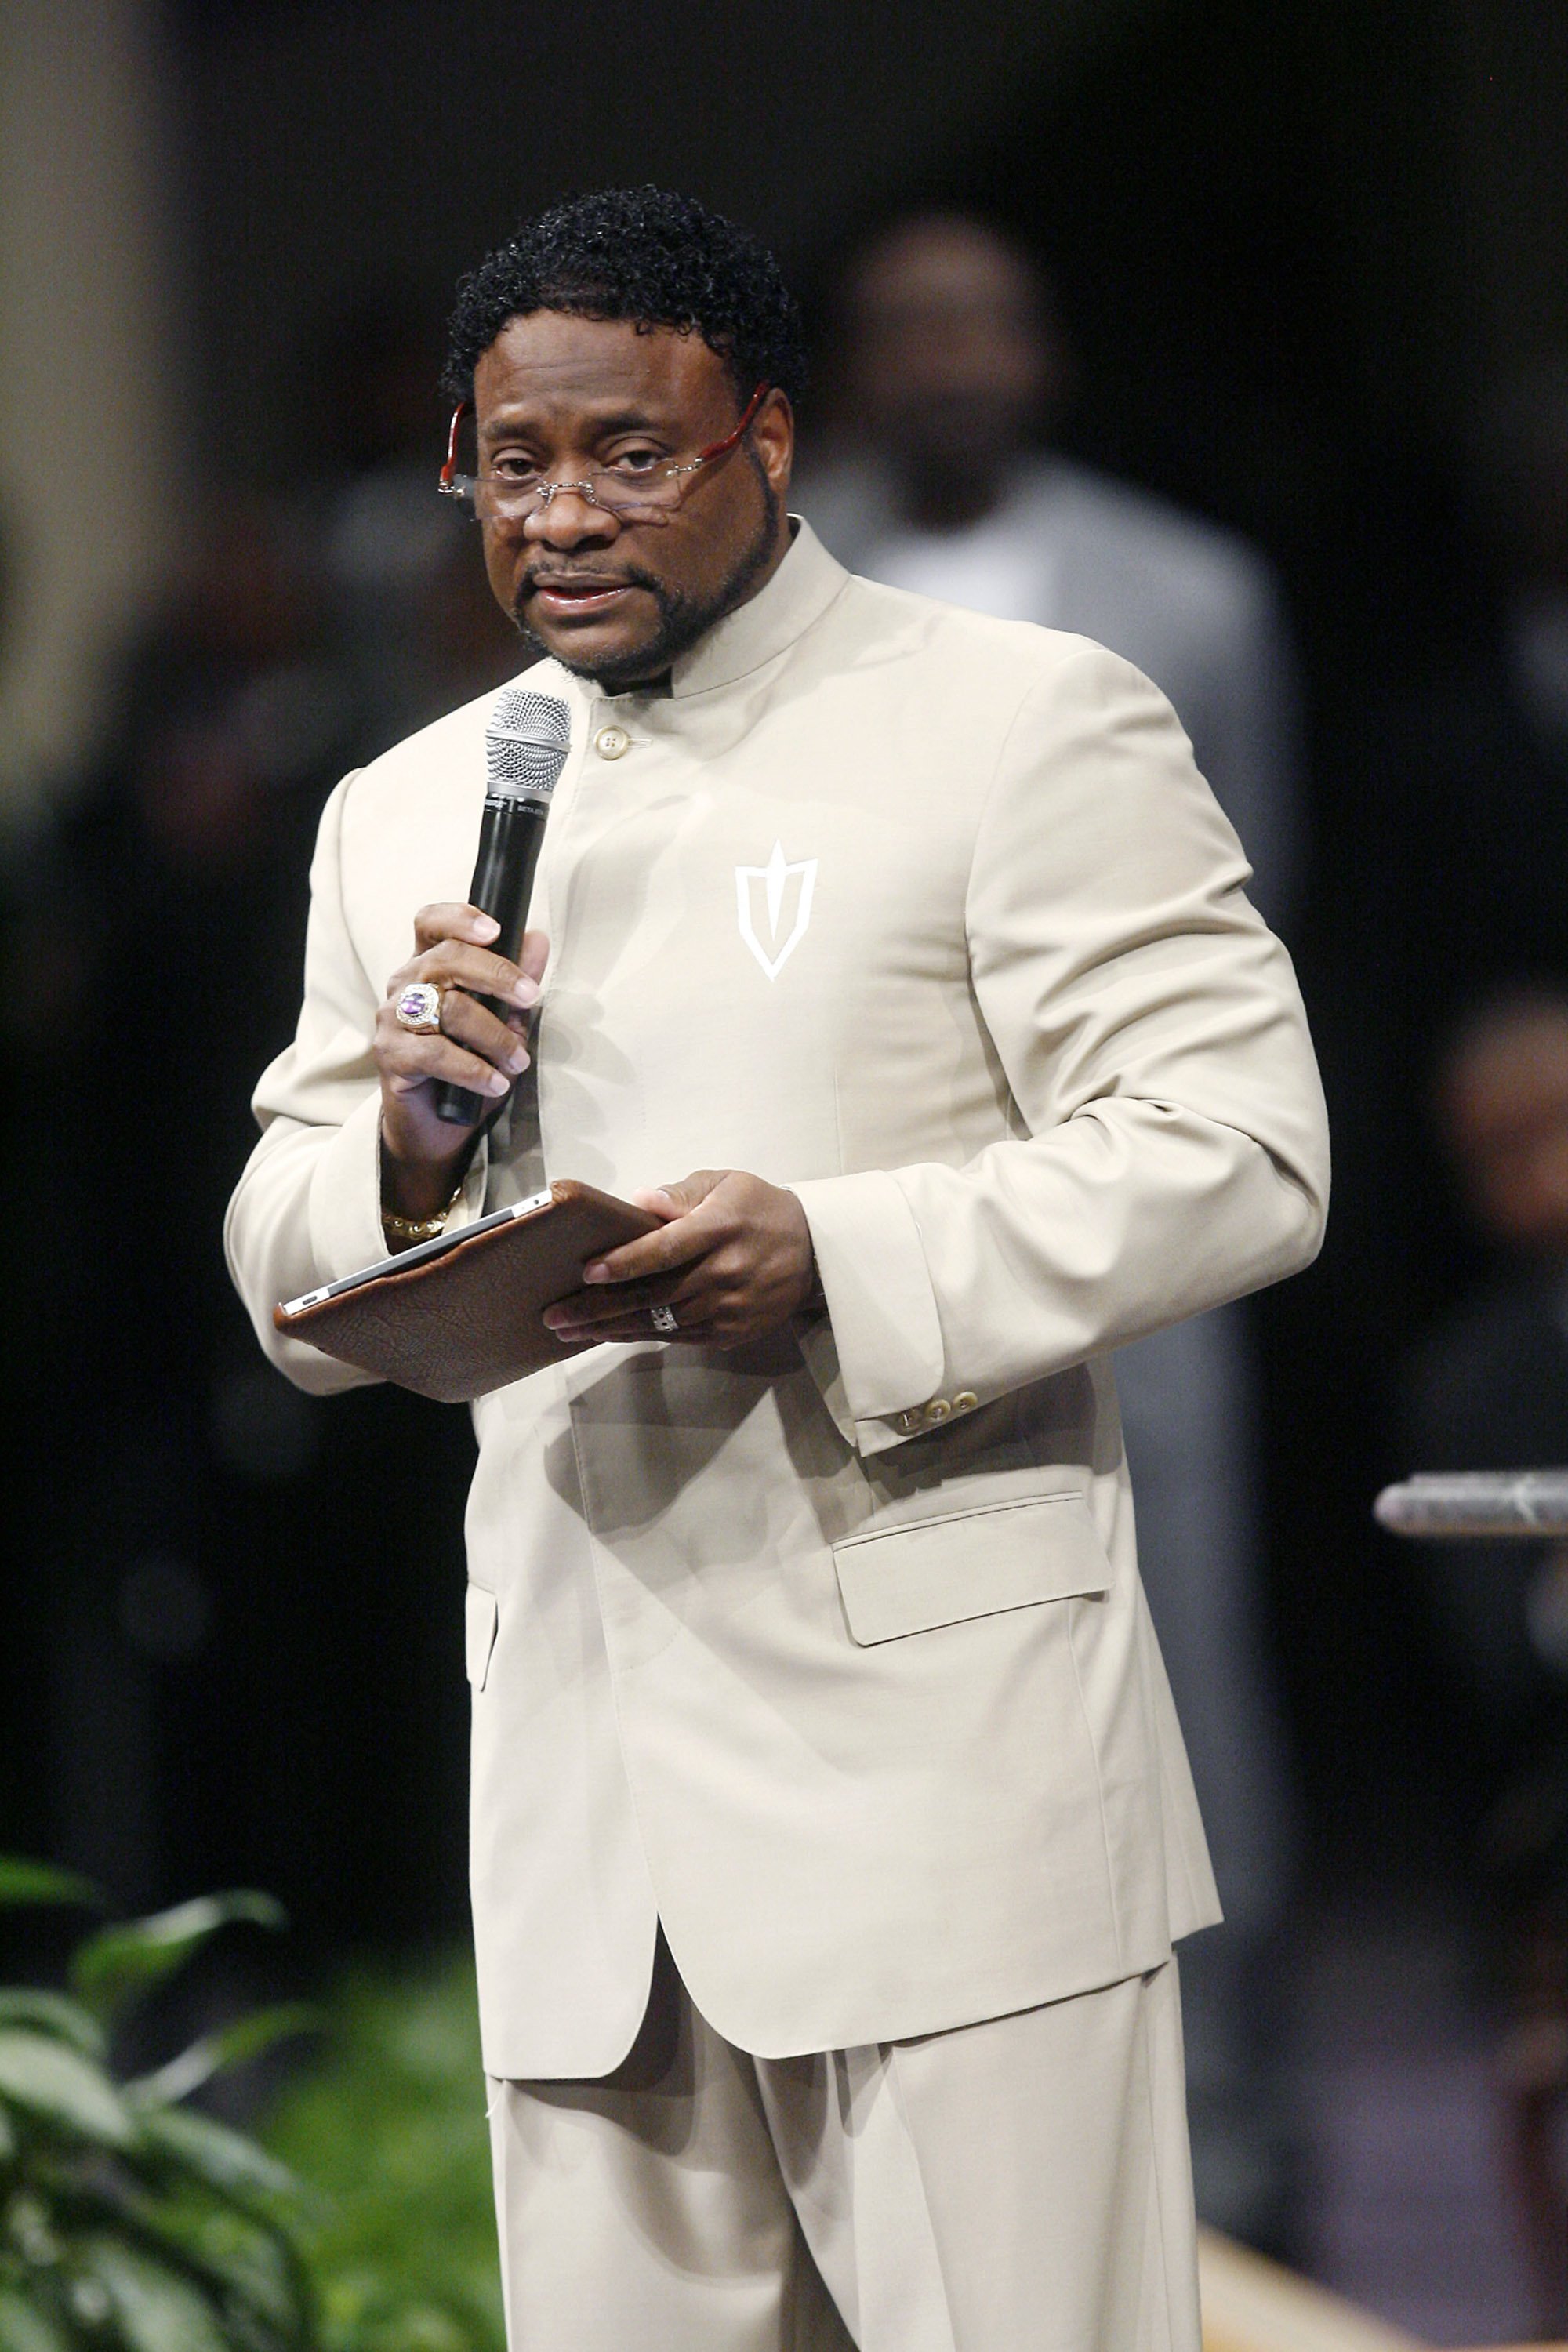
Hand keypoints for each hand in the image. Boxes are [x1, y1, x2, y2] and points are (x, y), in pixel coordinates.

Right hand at [376, 904, 548, 1216]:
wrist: (436, 1127)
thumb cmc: (467, 1067)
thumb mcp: (502, 1023)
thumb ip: (515, 984)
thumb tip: (536, 940)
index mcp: (428, 966)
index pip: (431, 923)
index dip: (460, 918)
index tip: (496, 931)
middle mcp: (405, 985)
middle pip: (447, 959)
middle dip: (497, 975)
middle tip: (531, 998)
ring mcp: (392, 1018)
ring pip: (447, 1008)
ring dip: (493, 1035)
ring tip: (519, 1060)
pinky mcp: (390, 1055)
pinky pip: (435, 1053)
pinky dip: (473, 1068)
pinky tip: (495, 1082)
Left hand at [543, 1170, 817, 1349]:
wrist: (815, 1253)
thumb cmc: (758, 1210)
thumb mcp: (725, 1184)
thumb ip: (680, 1194)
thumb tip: (636, 1202)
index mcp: (721, 1228)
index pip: (665, 1249)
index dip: (624, 1263)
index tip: (586, 1271)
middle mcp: (725, 1271)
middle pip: (653, 1294)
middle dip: (598, 1307)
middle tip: (554, 1315)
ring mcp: (729, 1307)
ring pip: (660, 1323)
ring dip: (610, 1329)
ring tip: (568, 1331)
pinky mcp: (731, 1331)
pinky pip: (678, 1337)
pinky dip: (640, 1336)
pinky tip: (608, 1334)